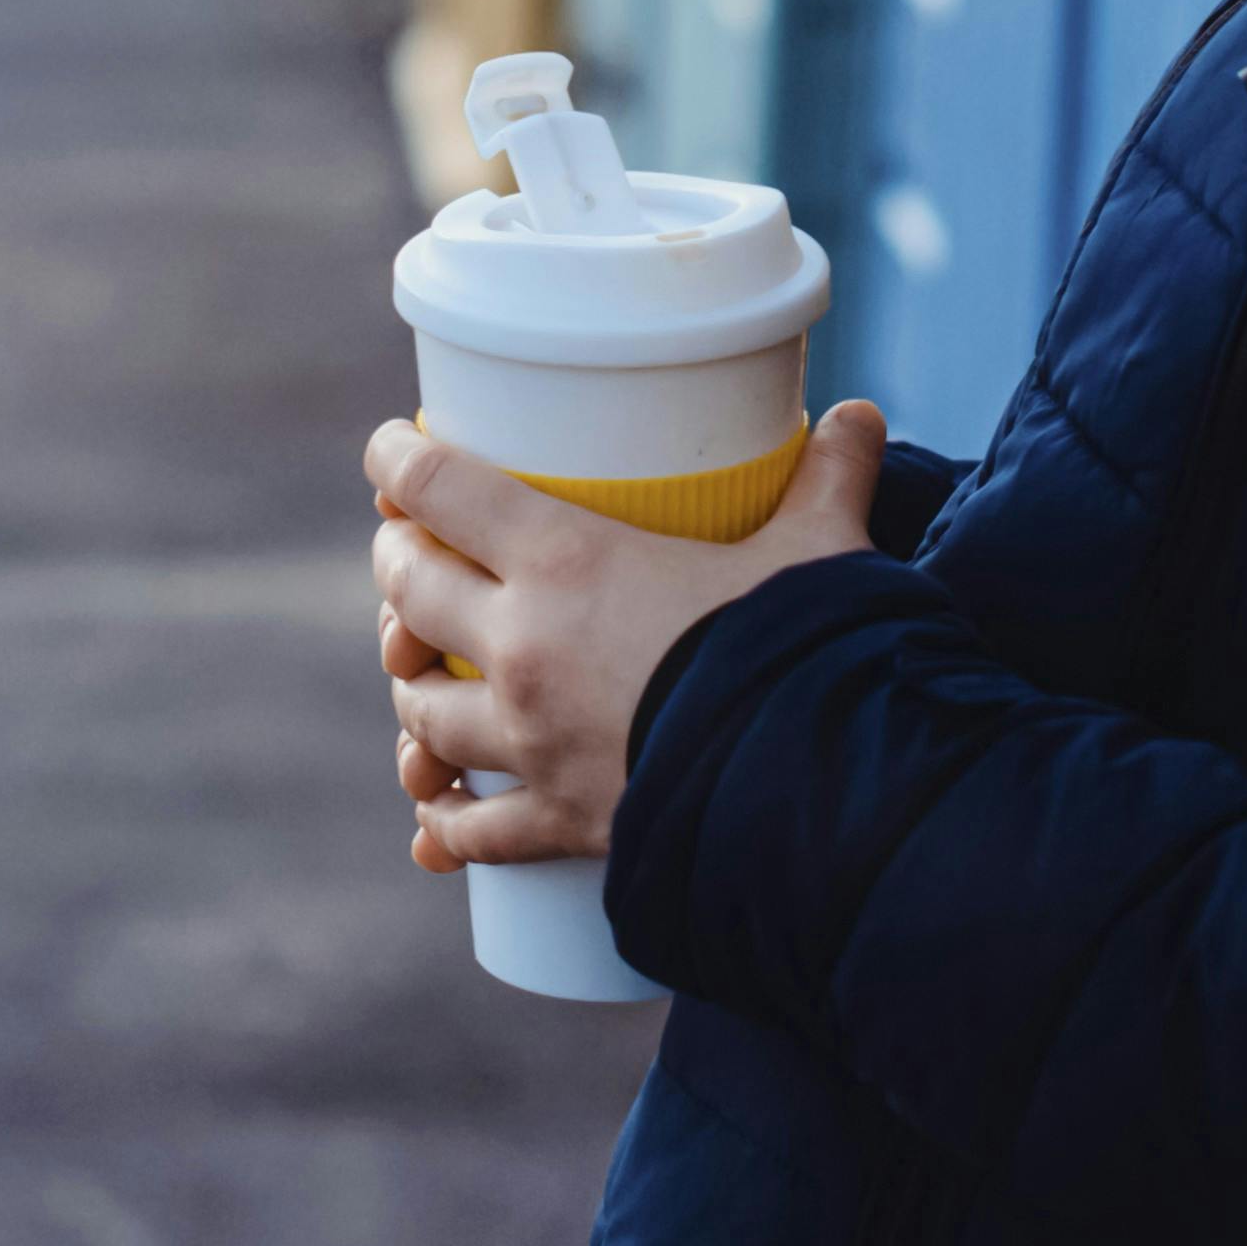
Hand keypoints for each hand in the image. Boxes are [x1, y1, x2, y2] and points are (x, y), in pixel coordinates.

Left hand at [365, 401, 891, 872]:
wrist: (814, 795)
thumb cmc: (807, 652)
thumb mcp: (822, 551)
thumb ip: (830, 481)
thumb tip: (862, 417)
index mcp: (565, 561)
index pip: (440, 491)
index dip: (396, 466)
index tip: (384, 455)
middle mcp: (522, 647)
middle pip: (408, 593)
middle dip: (395, 566)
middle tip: (405, 554)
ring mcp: (529, 741)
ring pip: (423, 707)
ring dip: (411, 681)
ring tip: (417, 667)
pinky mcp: (556, 820)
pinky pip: (472, 828)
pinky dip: (444, 818)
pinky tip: (433, 814)